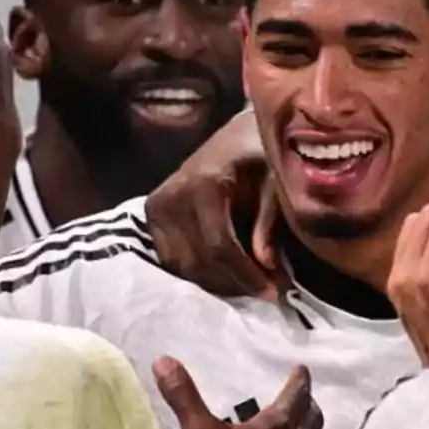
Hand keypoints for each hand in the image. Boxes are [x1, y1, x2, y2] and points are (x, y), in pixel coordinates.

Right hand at [146, 110, 281, 298]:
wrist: (236, 134)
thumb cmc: (259, 155)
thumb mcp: (274, 182)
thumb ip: (268, 222)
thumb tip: (266, 266)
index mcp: (202, 184)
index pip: (219, 245)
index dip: (246, 275)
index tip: (276, 293)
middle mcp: (171, 196)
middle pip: (198, 261)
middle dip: (235, 284)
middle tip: (270, 292)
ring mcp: (156, 207)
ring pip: (182, 266)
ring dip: (218, 283)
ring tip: (252, 285)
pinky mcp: (152, 216)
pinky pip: (172, 259)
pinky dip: (200, 273)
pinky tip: (229, 275)